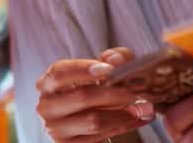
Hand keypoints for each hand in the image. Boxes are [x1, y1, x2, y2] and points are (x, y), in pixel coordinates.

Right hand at [36, 48, 156, 142]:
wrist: (87, 118)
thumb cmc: (92, 89)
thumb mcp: (101, 70)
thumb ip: (112, 58)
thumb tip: (117, 59)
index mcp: (48, 83)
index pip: (60, 72)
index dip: (84, 69)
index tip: (109, 70)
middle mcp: (47, 106)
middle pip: (82, 97)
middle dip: (115, 94)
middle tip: (138, 92)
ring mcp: (55, 129)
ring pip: (94, 120)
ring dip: (124, 114)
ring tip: (145, 108)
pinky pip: (100, 137)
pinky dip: (123, 126)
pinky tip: (137, 119)